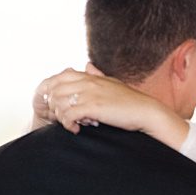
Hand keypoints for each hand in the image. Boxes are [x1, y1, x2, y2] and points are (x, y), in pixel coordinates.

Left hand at [35, 68, 188, 147]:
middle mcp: (86, 82)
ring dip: (61, 117)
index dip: (50, 93)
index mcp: (88, 76)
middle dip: (53, 108)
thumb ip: (97, 75)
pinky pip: (68, 115)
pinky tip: (77, 129)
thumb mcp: (111, 83)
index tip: (55, 108)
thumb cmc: (129, 100)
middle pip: (53, 92)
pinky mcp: (93, 107)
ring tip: (72, 124)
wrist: (146, 111)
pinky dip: (68, 124)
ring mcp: (89, 93)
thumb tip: (88, 65)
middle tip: (64, 119)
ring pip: (58, 103)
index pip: (56, 78)